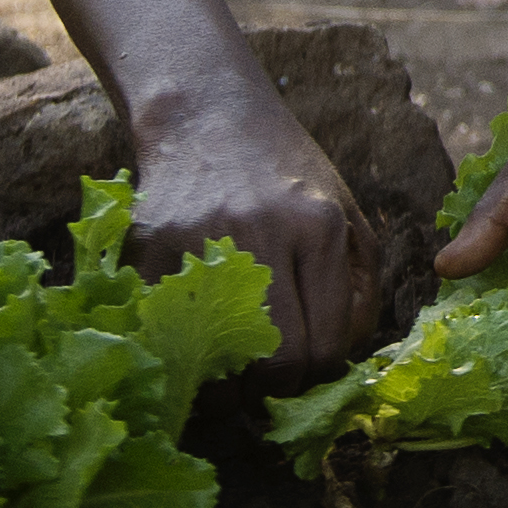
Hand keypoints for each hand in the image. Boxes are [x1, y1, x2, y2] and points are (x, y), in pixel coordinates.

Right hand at [127, 75, 380, 370]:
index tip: (309, 377)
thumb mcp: (345, 214)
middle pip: (273, 365)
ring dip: (222, 384)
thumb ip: (360, 290)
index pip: (323, 347)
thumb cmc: (286, 175)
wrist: (206, 116)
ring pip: (211, 363)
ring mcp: (197, 241)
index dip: (318, 380)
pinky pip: (163, 333)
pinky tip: (194, 335)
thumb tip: (342, 367)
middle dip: (275, 391)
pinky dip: (178, 350)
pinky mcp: (147, 247)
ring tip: (231, 366)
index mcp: (317, 226)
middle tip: (270, 384)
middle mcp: (260, 232)